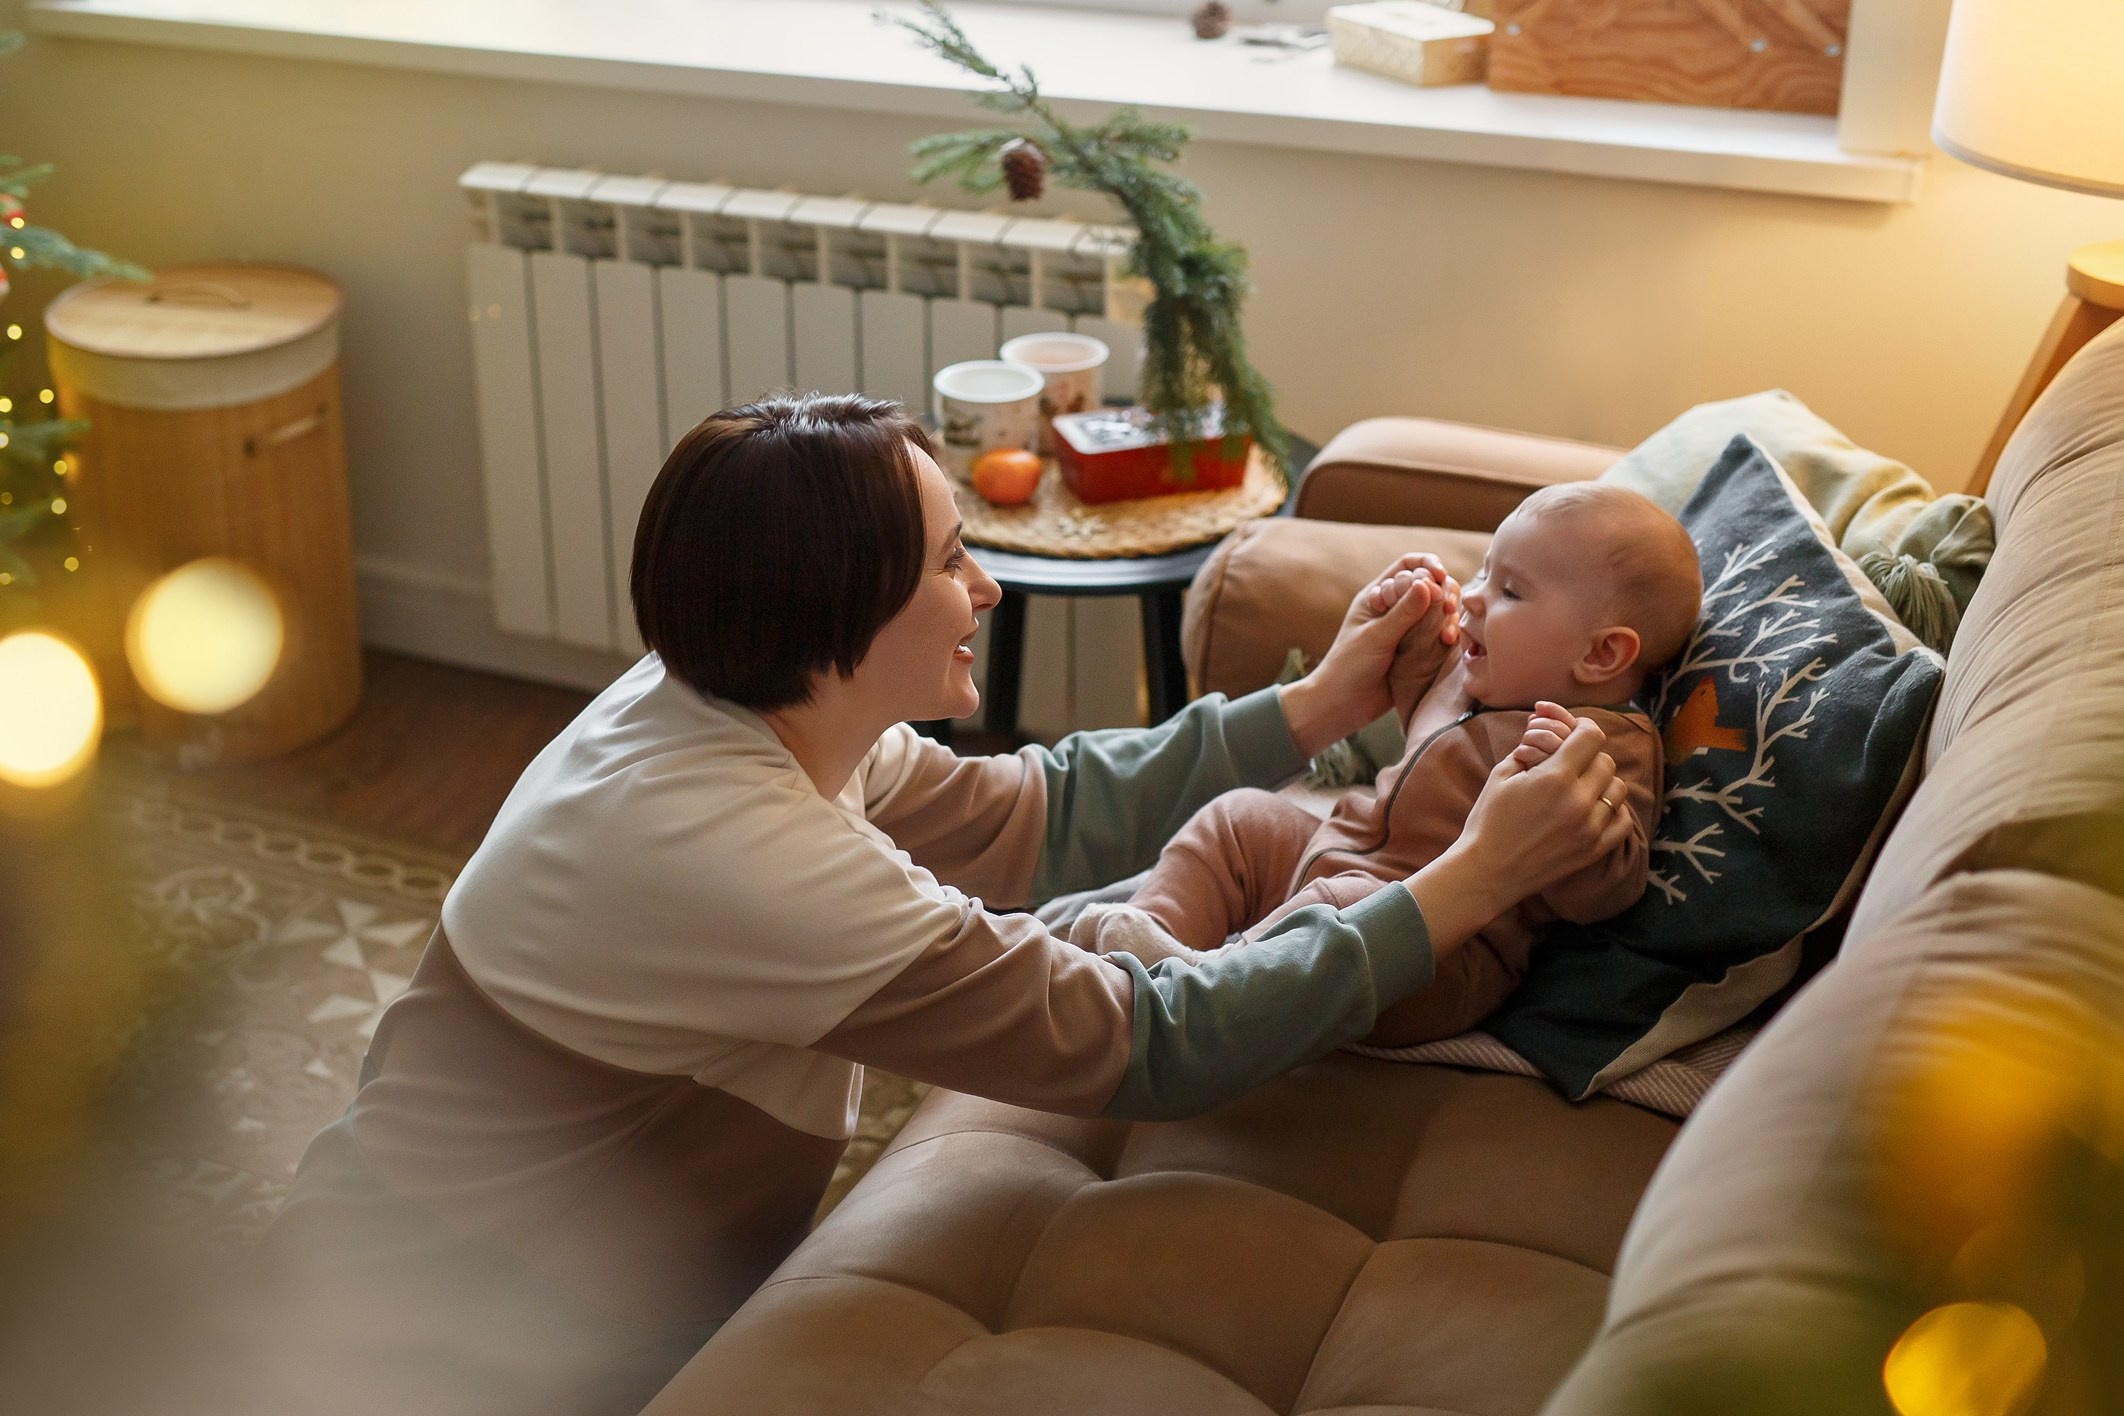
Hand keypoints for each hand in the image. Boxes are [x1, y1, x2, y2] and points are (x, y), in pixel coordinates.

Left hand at [1280, 555, 1458, 756]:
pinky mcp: (1419, 650)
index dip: (1426, 564)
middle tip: (1447, 606)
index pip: (1407, 567)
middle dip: (1442, 590)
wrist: (1342, 706)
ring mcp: (1409, 630)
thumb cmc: (1349, 667)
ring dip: (1448, 614)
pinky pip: (1440, 633)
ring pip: (1438, 609)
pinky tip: (1449, 641)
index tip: (1439, 574)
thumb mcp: (1376, 637)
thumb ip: (1403, 612)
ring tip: (1447, 632)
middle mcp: (1395, 609)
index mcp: (1377, 596)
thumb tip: (1427, 584)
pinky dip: (1449, 633)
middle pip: (1429, 585)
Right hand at [1404, 714, 1628, 946]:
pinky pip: (1623, 821)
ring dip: (1602, 782)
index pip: (1591, 736)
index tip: (1577, 730)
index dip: (1585, 726)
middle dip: (1589, 755)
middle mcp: (1578, 801)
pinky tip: (1595, 808)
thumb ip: (1530, 748)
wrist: (1486, 871)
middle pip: (1606, 760)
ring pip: (1618, 788)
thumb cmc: (1488, 820)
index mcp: (1554, 777)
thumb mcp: (1501, 775)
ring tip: (1582, 786)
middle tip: (1571, 762)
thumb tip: (1547, 730)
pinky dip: (1613, 810)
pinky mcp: (1594, 850)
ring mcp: (1590, 828)